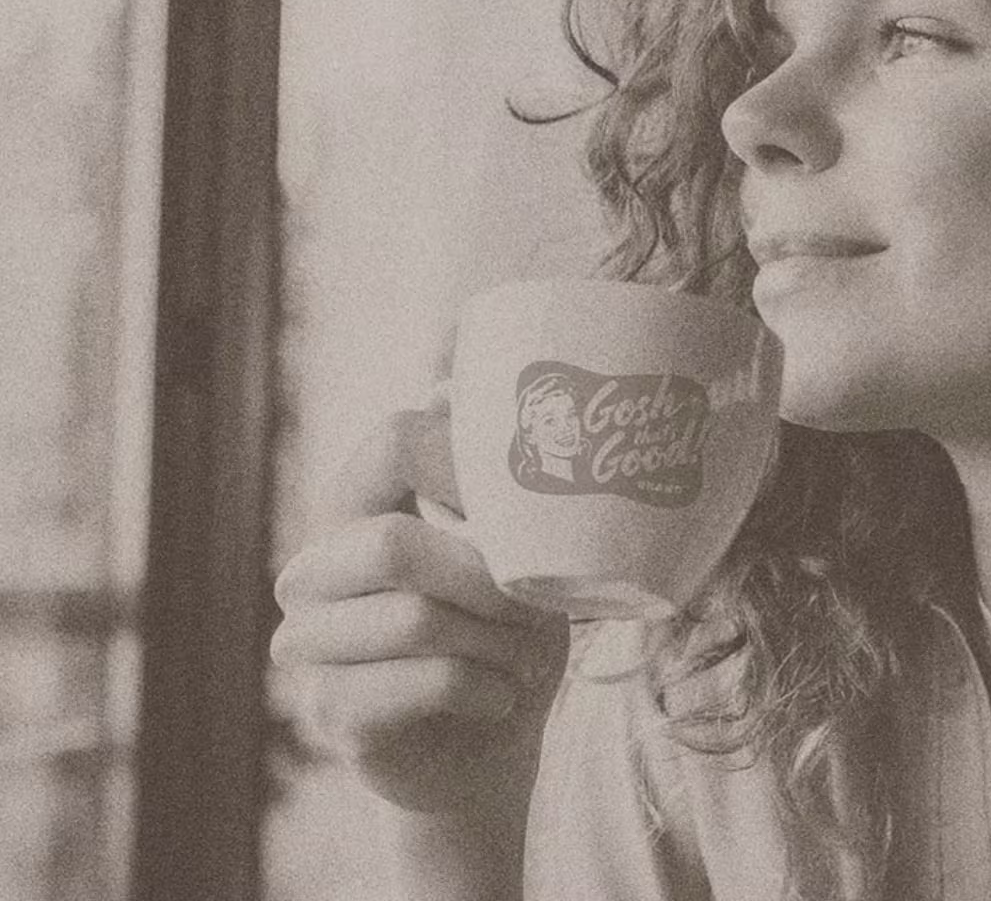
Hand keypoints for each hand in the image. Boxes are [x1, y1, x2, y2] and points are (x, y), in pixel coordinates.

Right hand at [271, 400, 568, 818]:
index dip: (466, 466)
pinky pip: (426, 682)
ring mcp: (311, 645)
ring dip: (498, 642)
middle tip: (533, 609)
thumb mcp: (510, 548)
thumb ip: (479, 474)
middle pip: (393, 543)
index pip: (392, 442)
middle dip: (487, 578)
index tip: (517, 514)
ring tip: (522, 659)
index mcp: (356, 509)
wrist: (490, 752)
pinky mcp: (332, 713)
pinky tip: (500, 697)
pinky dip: (488, 688)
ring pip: (414, 619)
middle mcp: (314, 570)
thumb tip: (448, 384)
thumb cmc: (502, 635)